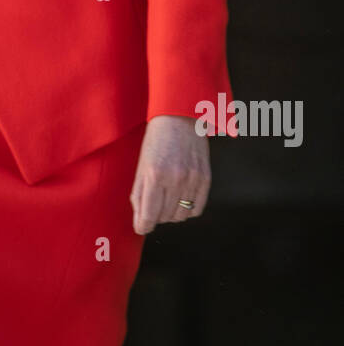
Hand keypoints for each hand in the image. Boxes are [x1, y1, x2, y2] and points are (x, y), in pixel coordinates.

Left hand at [130, 115, 209, 234]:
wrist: (180, 118)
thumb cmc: (157, 141)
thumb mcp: (142, 166)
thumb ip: (139, 195)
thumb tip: (140, 221)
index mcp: (154, 175)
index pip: (149, 215)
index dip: (143, 226)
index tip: (142, 227)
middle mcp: (175, 179)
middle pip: (164, 218)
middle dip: (156, 215)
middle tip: (154, 202)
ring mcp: (192, 180)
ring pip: (181, 216)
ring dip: (172, 213)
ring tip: (167, 198)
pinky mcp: (206, 179)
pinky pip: (197, 209)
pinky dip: (188, 209)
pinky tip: (181, 198)